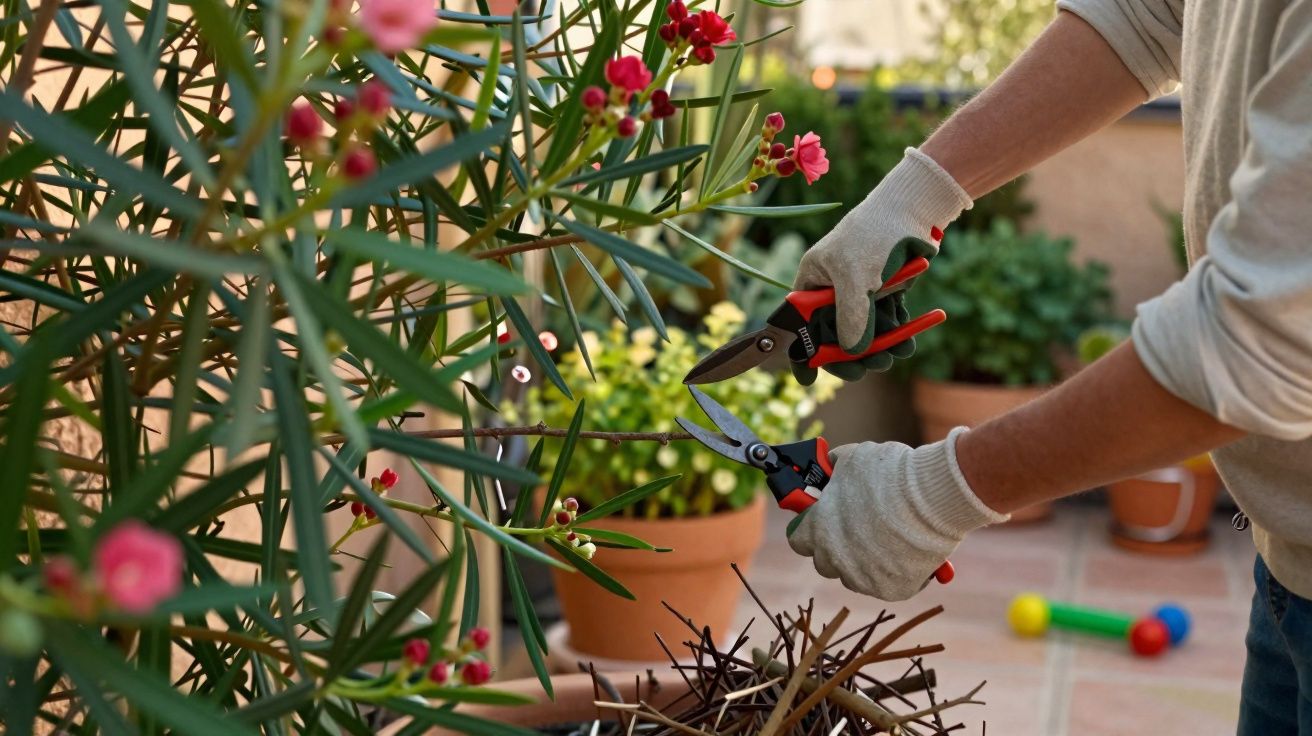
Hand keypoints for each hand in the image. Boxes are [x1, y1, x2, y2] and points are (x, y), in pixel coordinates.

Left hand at [786, 428, 1007, 599]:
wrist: (932, 496)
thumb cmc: (889, 474)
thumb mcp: (852, 459)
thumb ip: (835, 470)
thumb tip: (831, 471)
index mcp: (817, 530)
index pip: (798, 539)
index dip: (810, 528)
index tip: (822, 520)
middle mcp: (834, 559)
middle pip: (825, 561)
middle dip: (836, 546)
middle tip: (857, 529)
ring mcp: (861, 578)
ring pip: (854, 574)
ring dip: (863, 561)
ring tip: (886, 538)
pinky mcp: (890, 591)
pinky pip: (884, 584)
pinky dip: (894, 572)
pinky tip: (906, 552)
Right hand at [791, 147, 970, 383]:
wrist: (913, 211)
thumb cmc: (873, 235)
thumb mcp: (856, 276)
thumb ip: (851, 315)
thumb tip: (852, 351)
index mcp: (811, 283)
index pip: (797, 326)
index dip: (800, 353)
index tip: (809, 379)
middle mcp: (831, 291)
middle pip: (832, 337)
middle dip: (850, 354)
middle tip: (867, 367)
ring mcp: (859, 295)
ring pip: (863, 335)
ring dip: (879, 348)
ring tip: (897, 351)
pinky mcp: (884, 296)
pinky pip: (885, 326)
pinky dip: (897, 336)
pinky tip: (908, 341)